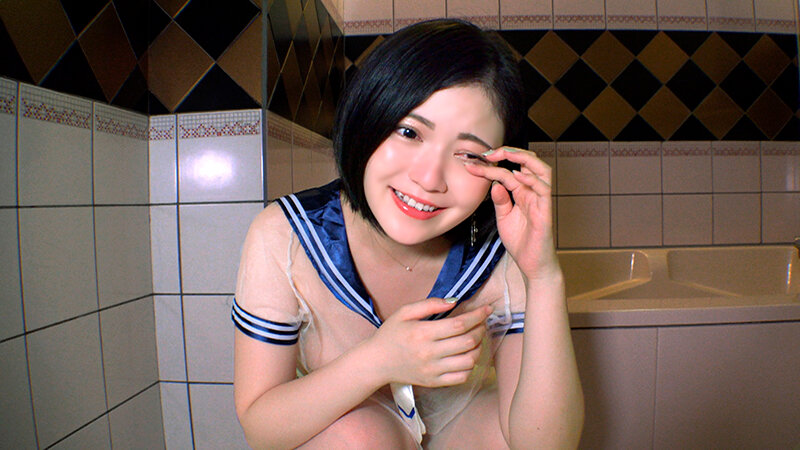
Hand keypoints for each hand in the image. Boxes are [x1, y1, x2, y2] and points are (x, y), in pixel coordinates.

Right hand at [368, 298, 491, 387]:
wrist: (377, 362)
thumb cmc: (390, 334)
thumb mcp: (404, 312)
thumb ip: (429, 304)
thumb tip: (454, 302)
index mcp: (422, 333)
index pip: (459, 324)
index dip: (477, 316)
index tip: (486, 309)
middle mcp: (429, 353)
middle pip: (468, 342)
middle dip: (480, 329)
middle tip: (481, 323)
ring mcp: (433, 370)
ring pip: (469, 361)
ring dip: (478, 348)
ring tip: (476, 339)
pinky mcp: (434, 382)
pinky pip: (461, 377)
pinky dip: (470, 366)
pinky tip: (467, 356)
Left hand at [465, 147, 558, 279]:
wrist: (532, 265)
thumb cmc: (521, 242)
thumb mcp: (504, 218)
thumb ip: (500, 200)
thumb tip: (493, 184)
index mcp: (523, 193)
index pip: (508, 171)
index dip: (490, 165)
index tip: (472, 164)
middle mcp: (534, 193)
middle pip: (529, 162)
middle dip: (510, 152)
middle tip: (488, 153)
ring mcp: (541, 201)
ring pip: (541, 169)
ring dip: (523, 158)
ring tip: (504, 154)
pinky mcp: (545, 212)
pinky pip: (544, 190)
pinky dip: (531, 179)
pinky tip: (516, 175)